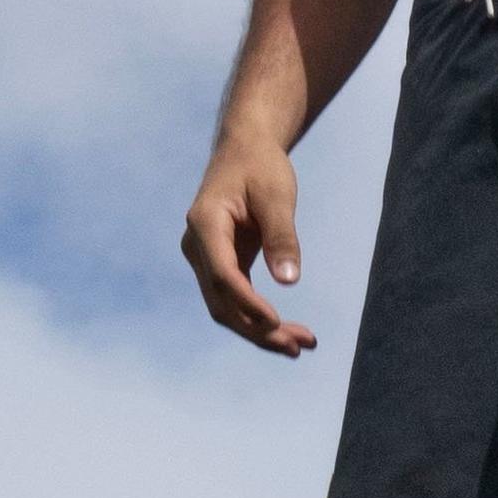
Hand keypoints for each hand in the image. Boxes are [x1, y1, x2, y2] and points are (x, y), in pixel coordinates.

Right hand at [183, 131, 315, 351]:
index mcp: (205, 224)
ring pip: (225, 308)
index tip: (277, 323)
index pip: (223, 275)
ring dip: (259, 331)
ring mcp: (204, 259)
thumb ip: (282, 235)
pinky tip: (285, 331)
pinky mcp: (218, 265)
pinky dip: (257, 318)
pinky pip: (234, 300)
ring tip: (300, 346)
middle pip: (221, 302)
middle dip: (258, 329)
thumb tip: (289, 280)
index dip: (248, 303)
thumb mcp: (277, 195)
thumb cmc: (260, 166)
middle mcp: (197, 246)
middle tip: (299, 347)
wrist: (244, 150)